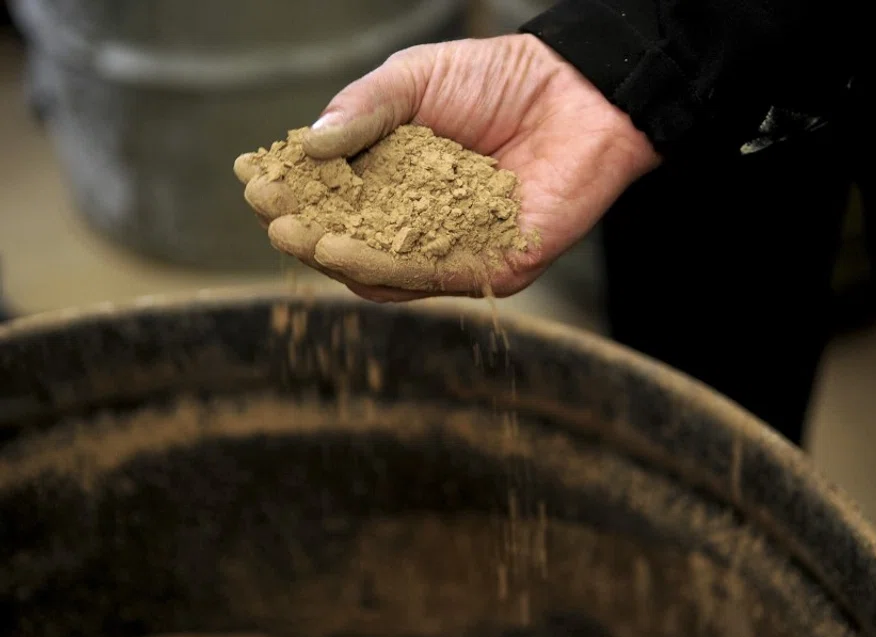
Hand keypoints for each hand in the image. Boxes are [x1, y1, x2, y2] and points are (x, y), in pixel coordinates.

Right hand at [236, 34, 659, 301]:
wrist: (577, 90)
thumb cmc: (499, 79)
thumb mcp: (415, 80)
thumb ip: (364, 110)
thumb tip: (308, 148)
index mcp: (394, 181)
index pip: (334, 198)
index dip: (294, 191)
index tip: (256, 180)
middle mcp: (419, 223)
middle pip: (351, 241)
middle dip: (306, 230)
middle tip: (271, 218)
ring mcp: (452, 251)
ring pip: (382, 270)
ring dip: (335, 256)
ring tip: (298, 237)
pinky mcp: (490, 268)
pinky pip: (430, 277)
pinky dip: (384, 267)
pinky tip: (345, 250)